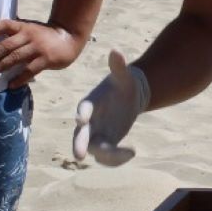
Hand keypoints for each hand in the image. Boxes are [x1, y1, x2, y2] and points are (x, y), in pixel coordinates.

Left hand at [0, 18, 83, 87]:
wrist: (68, 38)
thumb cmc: (44, 35)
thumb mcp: (30, 29)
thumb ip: (16, 33)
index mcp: (24, 27)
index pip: (6, 25)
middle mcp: (29, 35)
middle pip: (7, 45)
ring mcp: (37, 48)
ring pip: (16, 57)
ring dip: (1, 66)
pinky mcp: (45, 60)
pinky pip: (30, 70)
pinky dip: (19, 78)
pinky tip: (10, 84)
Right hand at [71, 50, 149, 165]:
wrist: (129, 98)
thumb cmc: (123, 84)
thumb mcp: (123, 75)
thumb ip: (118, 65)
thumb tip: (116, 50)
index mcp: (90, 103)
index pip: (83, 109)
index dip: (82, 115)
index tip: (81, 121)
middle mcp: (89, 122)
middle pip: (80, 136)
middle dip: (79, 145)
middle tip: (79, 156)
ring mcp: (97, 135)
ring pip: (96, 150)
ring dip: (107, 155)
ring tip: (128, 153)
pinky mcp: (107, 144)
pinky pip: (107, 157)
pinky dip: (117, 159)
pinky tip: (131, 153)